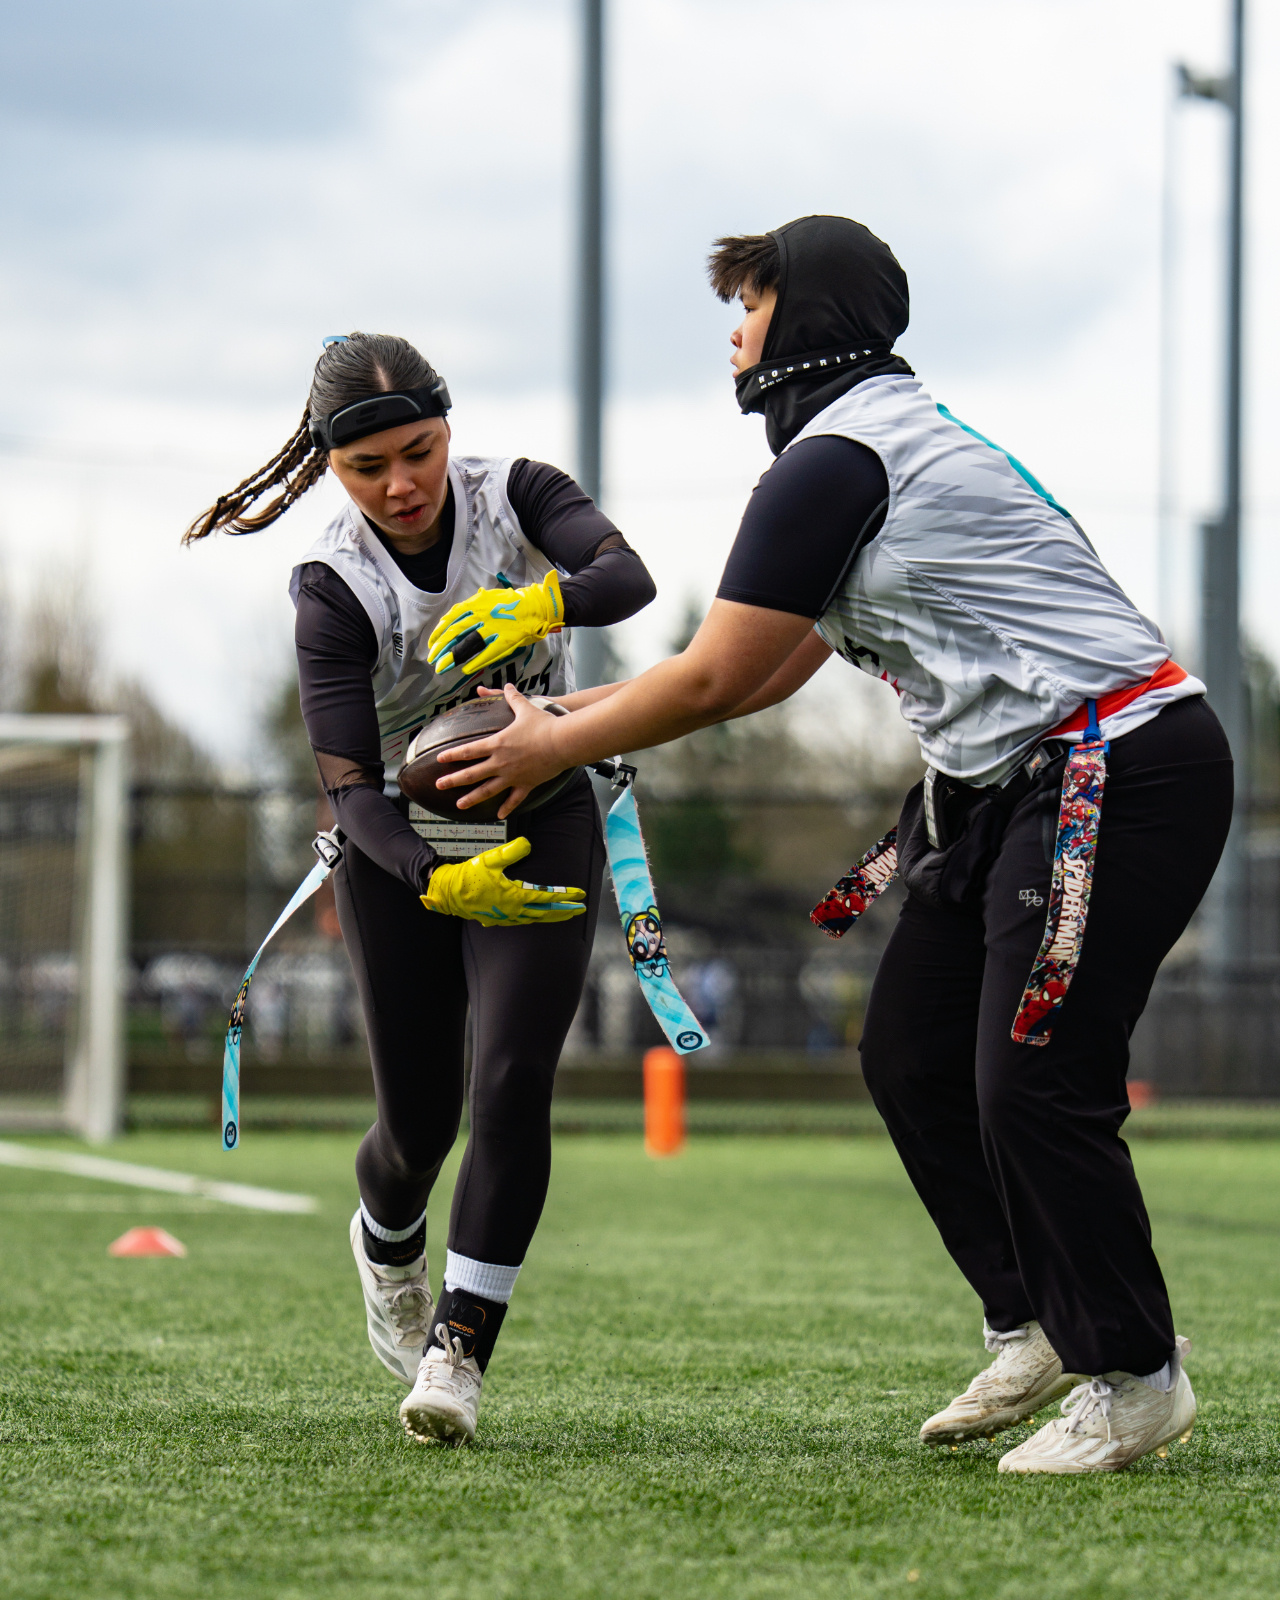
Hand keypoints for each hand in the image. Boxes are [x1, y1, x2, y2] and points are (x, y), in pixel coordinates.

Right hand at [420, 836, 584, 925]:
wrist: (447, 893)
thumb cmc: (468, 876)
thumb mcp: (491, 859)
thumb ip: (512, 851)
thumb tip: (528, 843)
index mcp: (514, 897)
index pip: (547, 898)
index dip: (565, 896)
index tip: (580, 895)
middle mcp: (513, 911)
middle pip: (545, 913)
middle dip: (564, 911)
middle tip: (580, 909)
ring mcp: (505, 918)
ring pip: (534, 919)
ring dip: (551, 917)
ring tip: (563, 914)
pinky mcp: (497, 920)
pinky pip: (522, 921)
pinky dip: (534, 918)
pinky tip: (536, 916)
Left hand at [427, 570, 563, 677]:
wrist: (538, 605)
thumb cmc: (513, 603)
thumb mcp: (489, 598)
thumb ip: (473, 606)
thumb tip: (455, 615)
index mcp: (477, 603)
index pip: (451, 618)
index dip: (439, 633)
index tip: (431, 644)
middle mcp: (483, 614)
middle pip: (456, 632)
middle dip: (442, 647)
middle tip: (433, 659)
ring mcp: (495, 628)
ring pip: (468, 644)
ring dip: (454, 657)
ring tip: (443, 667)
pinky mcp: (507, 640)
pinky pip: (488, 653)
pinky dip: (476, 662)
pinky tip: (466, 670)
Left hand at [436, 683, 573, 818]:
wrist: (562, 742)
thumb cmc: (544, 724)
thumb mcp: (525, 708)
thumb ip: (513, 697)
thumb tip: (507, 685)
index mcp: (497, 744)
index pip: (469, 750)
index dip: (452, 754)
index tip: (439, 759)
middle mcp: (500, 762)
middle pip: (472, 773)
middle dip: (453, 780)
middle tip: (439, 785)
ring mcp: (512, 775)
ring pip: (487, 790)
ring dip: (472, 798)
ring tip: (460, 804)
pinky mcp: (526, 784)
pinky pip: (514, 799)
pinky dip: (506, 807)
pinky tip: (499, 815)